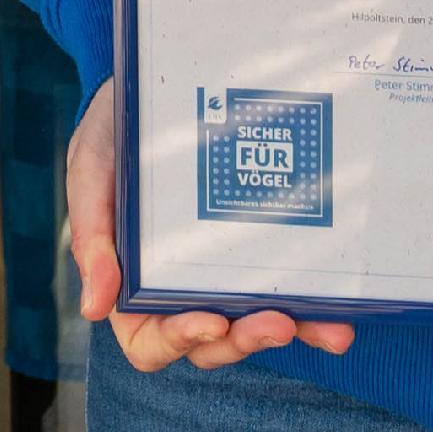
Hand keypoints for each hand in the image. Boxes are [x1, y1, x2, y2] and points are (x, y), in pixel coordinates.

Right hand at [63, 80, 356, 373]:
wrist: (158, 88)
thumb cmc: (115, 138)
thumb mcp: (92, 176)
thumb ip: (90, 238)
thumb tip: (93, 307)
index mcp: (133, 287)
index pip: (151, 341)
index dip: (180, 340)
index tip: (208, 320)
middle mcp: (181, 292)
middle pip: (213, 343)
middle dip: (245, 338)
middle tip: (277, 321)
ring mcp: (224, 275)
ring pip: (257, 325)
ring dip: (294, 332)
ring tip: (329, 329)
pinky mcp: (261, 252)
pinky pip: (288, 289)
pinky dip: (315, 306)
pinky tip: (341, 305)